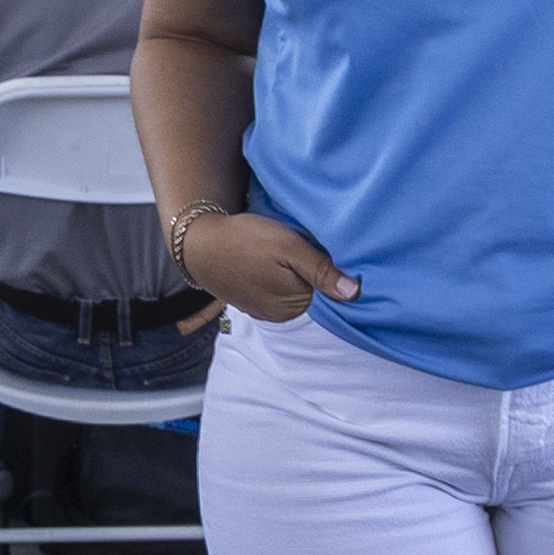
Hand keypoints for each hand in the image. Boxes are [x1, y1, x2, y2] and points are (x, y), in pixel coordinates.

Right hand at [177, 213, 354, 323]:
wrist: (198, 244)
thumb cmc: (245, 239)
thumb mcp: (288, 246)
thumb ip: (321, 269)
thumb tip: (355, 292)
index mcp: (295, 304)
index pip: (330, 291)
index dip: (334, 270)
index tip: (332, 249)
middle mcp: (282, 315)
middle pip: (313, 292)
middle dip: (317, 272)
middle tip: (311, 243)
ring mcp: (266, 311)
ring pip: (295, 291)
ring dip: (298, 274)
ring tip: (291, 250)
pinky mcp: (253, 301)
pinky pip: (278, 291)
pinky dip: (281, 277)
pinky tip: (274, 261)